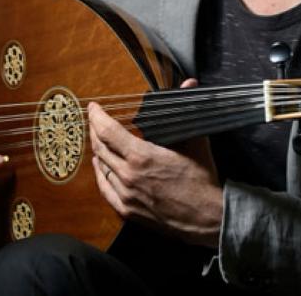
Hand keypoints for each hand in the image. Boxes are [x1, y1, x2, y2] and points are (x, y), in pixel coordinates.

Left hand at [88, 79, 222, 247]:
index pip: (108, 131)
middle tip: (94, 120)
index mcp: (142, 156)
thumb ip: (186, 109)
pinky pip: (105, 189)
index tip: (93, 108)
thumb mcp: (195, 141)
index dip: (97, 117)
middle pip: (100, 148)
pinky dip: (100, 174)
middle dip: (95, 130)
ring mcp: (126, 195)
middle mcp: (128, 175)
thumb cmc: (202, 179)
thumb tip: (190, 83)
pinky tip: (100, 166)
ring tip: (97, 140)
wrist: (207, 218)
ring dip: (97, 151)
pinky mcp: (128, 210)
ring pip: (101, 167)